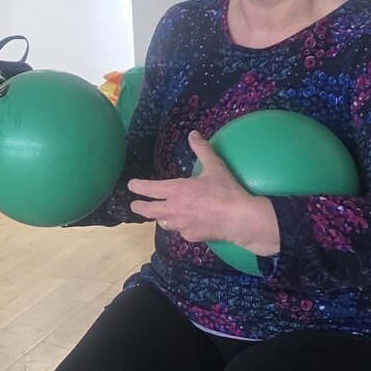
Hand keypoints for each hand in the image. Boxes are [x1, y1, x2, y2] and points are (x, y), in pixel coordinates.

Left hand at [128, 131, 279, 254]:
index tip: (131, 185)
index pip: (149, 188)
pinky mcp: (190, 236)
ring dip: (160, 217)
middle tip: (134, 205)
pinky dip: (180, 226)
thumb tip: (193, 134)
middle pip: (148, 211)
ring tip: (162, 214)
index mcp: (176, 190)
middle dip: (139, 207)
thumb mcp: (215, 166)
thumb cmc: (226, 191)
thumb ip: (202, 149)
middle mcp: (173, 209)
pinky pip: (180, 231)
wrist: (240, 219)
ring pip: (163, 222)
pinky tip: (187, 223)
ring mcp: (181, 225)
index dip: (137, 187)